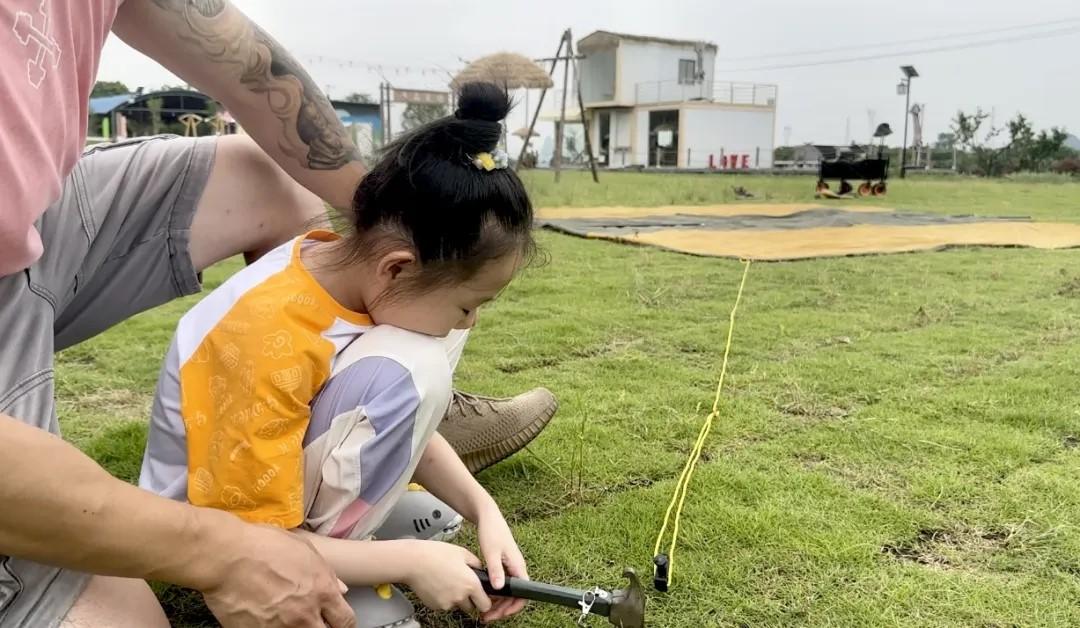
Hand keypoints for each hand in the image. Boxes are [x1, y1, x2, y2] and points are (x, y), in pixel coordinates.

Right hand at [200, 518, 354, 627]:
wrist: (225, 556)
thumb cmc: (263, 546)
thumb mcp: (304, 550)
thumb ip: (326, 574)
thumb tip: (340, 589)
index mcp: (322, 591)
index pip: (346, 621)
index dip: (341, 622)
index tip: (335, 620)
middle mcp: (305, 615)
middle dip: (323, 627)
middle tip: (314, 620)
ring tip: (288, 618)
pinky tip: (268, 619)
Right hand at [403, 540, 491, 614]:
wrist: (414, 561)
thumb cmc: (437, 554)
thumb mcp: (463, 553)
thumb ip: (476, 564)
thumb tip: (481, 571)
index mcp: (471, 584)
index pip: (486, 604)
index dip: (485, 600)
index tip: (482, 596)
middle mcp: (460, 597)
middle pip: (471, 607)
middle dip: (469, 599)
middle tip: (461, 585)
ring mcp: (446, 603)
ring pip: (456, 606)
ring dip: (455, 598)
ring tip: (447, 581)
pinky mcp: (435, 606)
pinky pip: (444, 605)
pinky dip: (443, 598)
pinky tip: (438, 584)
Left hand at [476, 506, 528, 622]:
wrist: (488, 517)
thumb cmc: (492, 531)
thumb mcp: (492, 552)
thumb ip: (496, 570)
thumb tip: (500, 588)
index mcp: (518, 567)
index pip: (523, 594)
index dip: (513, 607)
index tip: (500, 613)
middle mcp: (516, 569)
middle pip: (515, 596)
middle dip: (502, 609)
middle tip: (487, 616)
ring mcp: (510, 568)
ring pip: (508, 592)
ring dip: (498, 603)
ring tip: (484, 610)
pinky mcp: (503, 566)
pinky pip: (503, 585)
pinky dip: (495, 594)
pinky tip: (484, 596)